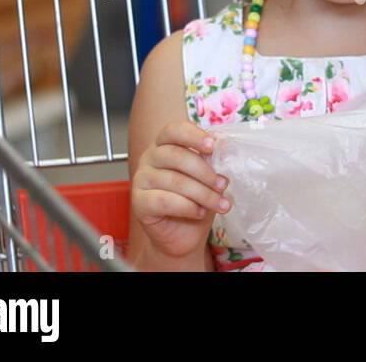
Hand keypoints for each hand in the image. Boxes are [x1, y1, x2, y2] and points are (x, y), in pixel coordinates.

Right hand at [131, 120, 232, 259]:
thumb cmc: (196, 201)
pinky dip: (187, 207)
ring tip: (220, 203)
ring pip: (175, 181)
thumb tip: (226, 152)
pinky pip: (164, 200)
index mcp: (165, 145)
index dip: (193, 135)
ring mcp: (141, 179)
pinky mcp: (139, 202)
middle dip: (205, 172)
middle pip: (177, 156)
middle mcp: (149, 158)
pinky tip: (199, 212)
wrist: (184, 235)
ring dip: (203, 194)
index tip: (212, 145)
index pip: (174, 130)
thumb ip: (214, 162)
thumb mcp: (209, 178)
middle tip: (222, 184)